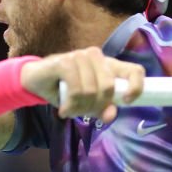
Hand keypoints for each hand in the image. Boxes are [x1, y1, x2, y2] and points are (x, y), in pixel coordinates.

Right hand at [21, 47, 145, 121]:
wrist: (35, 80)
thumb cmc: (64, 90)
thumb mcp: (86, 103)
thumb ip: (101, 107)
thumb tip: (111, 115)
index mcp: (108, 65)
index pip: (134, 70)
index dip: (136, 86)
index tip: (126, 101)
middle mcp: (96, 56)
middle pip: (109, 87)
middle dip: (95, 106)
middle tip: (81, 112)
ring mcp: (80, 56)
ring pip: (91, 90)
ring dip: (79, 108)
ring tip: (70, 109)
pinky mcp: (65, 61)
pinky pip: (77, 89)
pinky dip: (71, 104)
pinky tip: (64, 108)